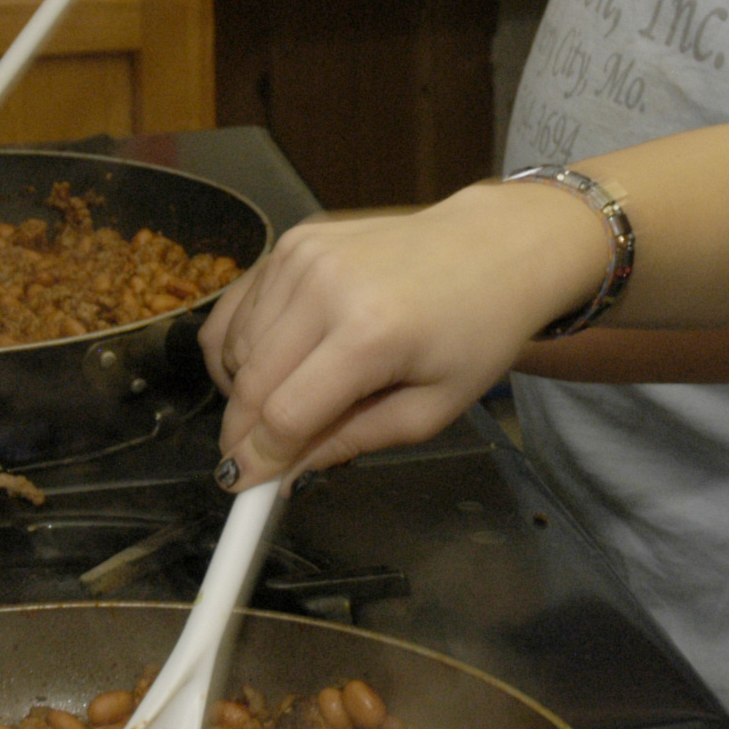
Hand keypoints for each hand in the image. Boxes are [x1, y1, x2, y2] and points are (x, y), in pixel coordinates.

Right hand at [205, 184, 611, 485]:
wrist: (494, 247)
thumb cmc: (475, 333)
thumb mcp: (431, 409)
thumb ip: (353, 441)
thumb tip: (285, 473)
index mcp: (371, 333)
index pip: (285, 412)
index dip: (258, 459)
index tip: (244, 488)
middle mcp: (326, 285)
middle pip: (250, 381)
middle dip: (240, 433)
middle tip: (250, 461)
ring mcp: (303, 255)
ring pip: (234, 345)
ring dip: (243, 389)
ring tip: (286, 402)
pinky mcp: (293, 240)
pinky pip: (237, 307)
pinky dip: (240, 345)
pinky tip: (267, 365)